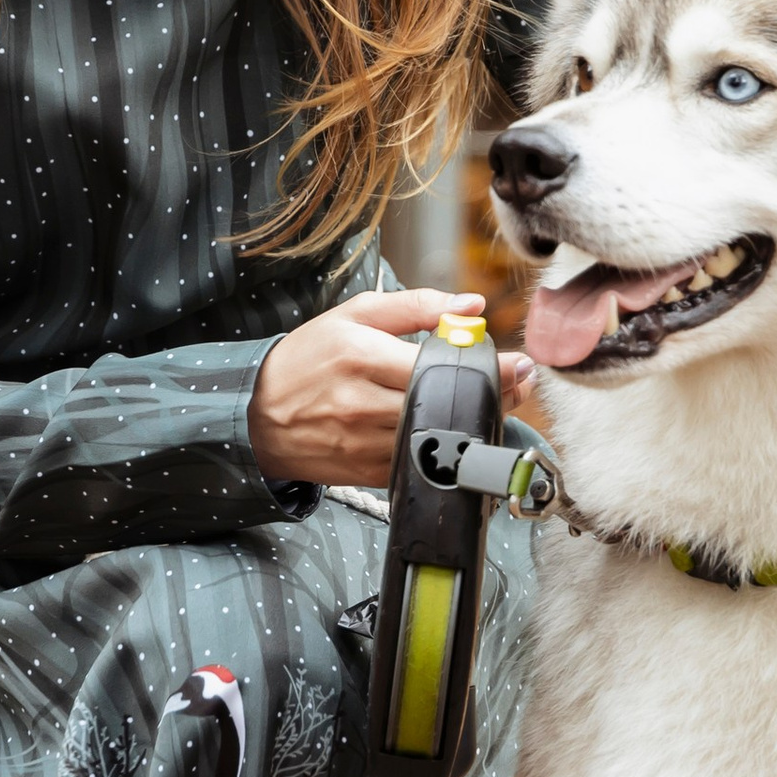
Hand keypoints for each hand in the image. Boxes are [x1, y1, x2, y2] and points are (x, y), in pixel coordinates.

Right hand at [250, 289, 535, 488]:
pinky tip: (455, 430)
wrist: (257, 415)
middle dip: (492, 396)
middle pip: (445, 405)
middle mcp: (363, 403)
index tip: (518, 363)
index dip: (486, 368)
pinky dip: (444, 450)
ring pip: (438, 439)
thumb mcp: (354, 316)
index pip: (438, 365)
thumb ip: (416, 306)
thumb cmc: (307, 360)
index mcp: (361, 357)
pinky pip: (420, 463)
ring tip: (490, 403)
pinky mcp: (368, 472)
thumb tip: (471, 304)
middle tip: (517, 382)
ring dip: (474, 424)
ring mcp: (365, 443)